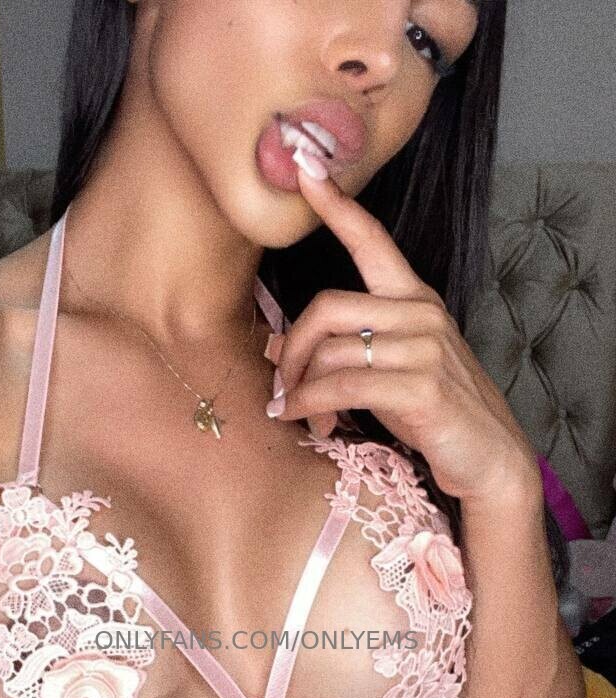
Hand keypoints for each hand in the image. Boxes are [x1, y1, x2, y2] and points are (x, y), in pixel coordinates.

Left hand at [269, 165, 541, 504]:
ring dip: (301, 391)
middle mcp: (420, 314)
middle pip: (325, 308)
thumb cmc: (436, 414)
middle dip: (289, 350)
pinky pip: (342, 387)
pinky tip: (309, 424)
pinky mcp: (421, 387)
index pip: (372, 241)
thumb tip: (281, 347)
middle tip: (280, 386)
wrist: (489, 458)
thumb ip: (352, 348)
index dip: (336, 205)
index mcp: (415, 299)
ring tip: (300, 416)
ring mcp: (424, 348)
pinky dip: (312, 407)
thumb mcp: (394, 370)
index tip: (305, 168)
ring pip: (329, 352)